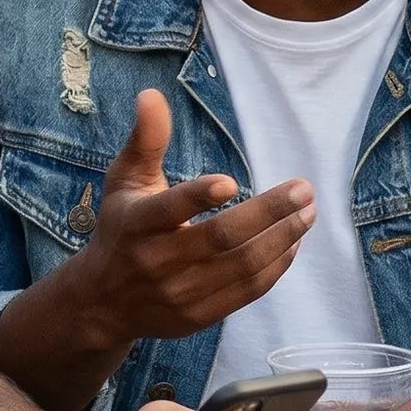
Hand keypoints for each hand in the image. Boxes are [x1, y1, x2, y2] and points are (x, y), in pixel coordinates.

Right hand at [77, 90, 313, 343]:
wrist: (103, 303)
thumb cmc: (122, 228)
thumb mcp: (125, 180)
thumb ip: (146, 139)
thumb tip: (152, 94)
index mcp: (138, 223)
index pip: (169, 209)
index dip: (198, 197)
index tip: (230, 181)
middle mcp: (158, 261)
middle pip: (222, 238)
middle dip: (269, 213)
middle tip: (304, 190)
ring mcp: (180, 293)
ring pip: (242, 267)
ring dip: (282, 238)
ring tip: (307, 213)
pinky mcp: (198, 316)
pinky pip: (247, 292)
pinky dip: (275, 266)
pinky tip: (292, 243)